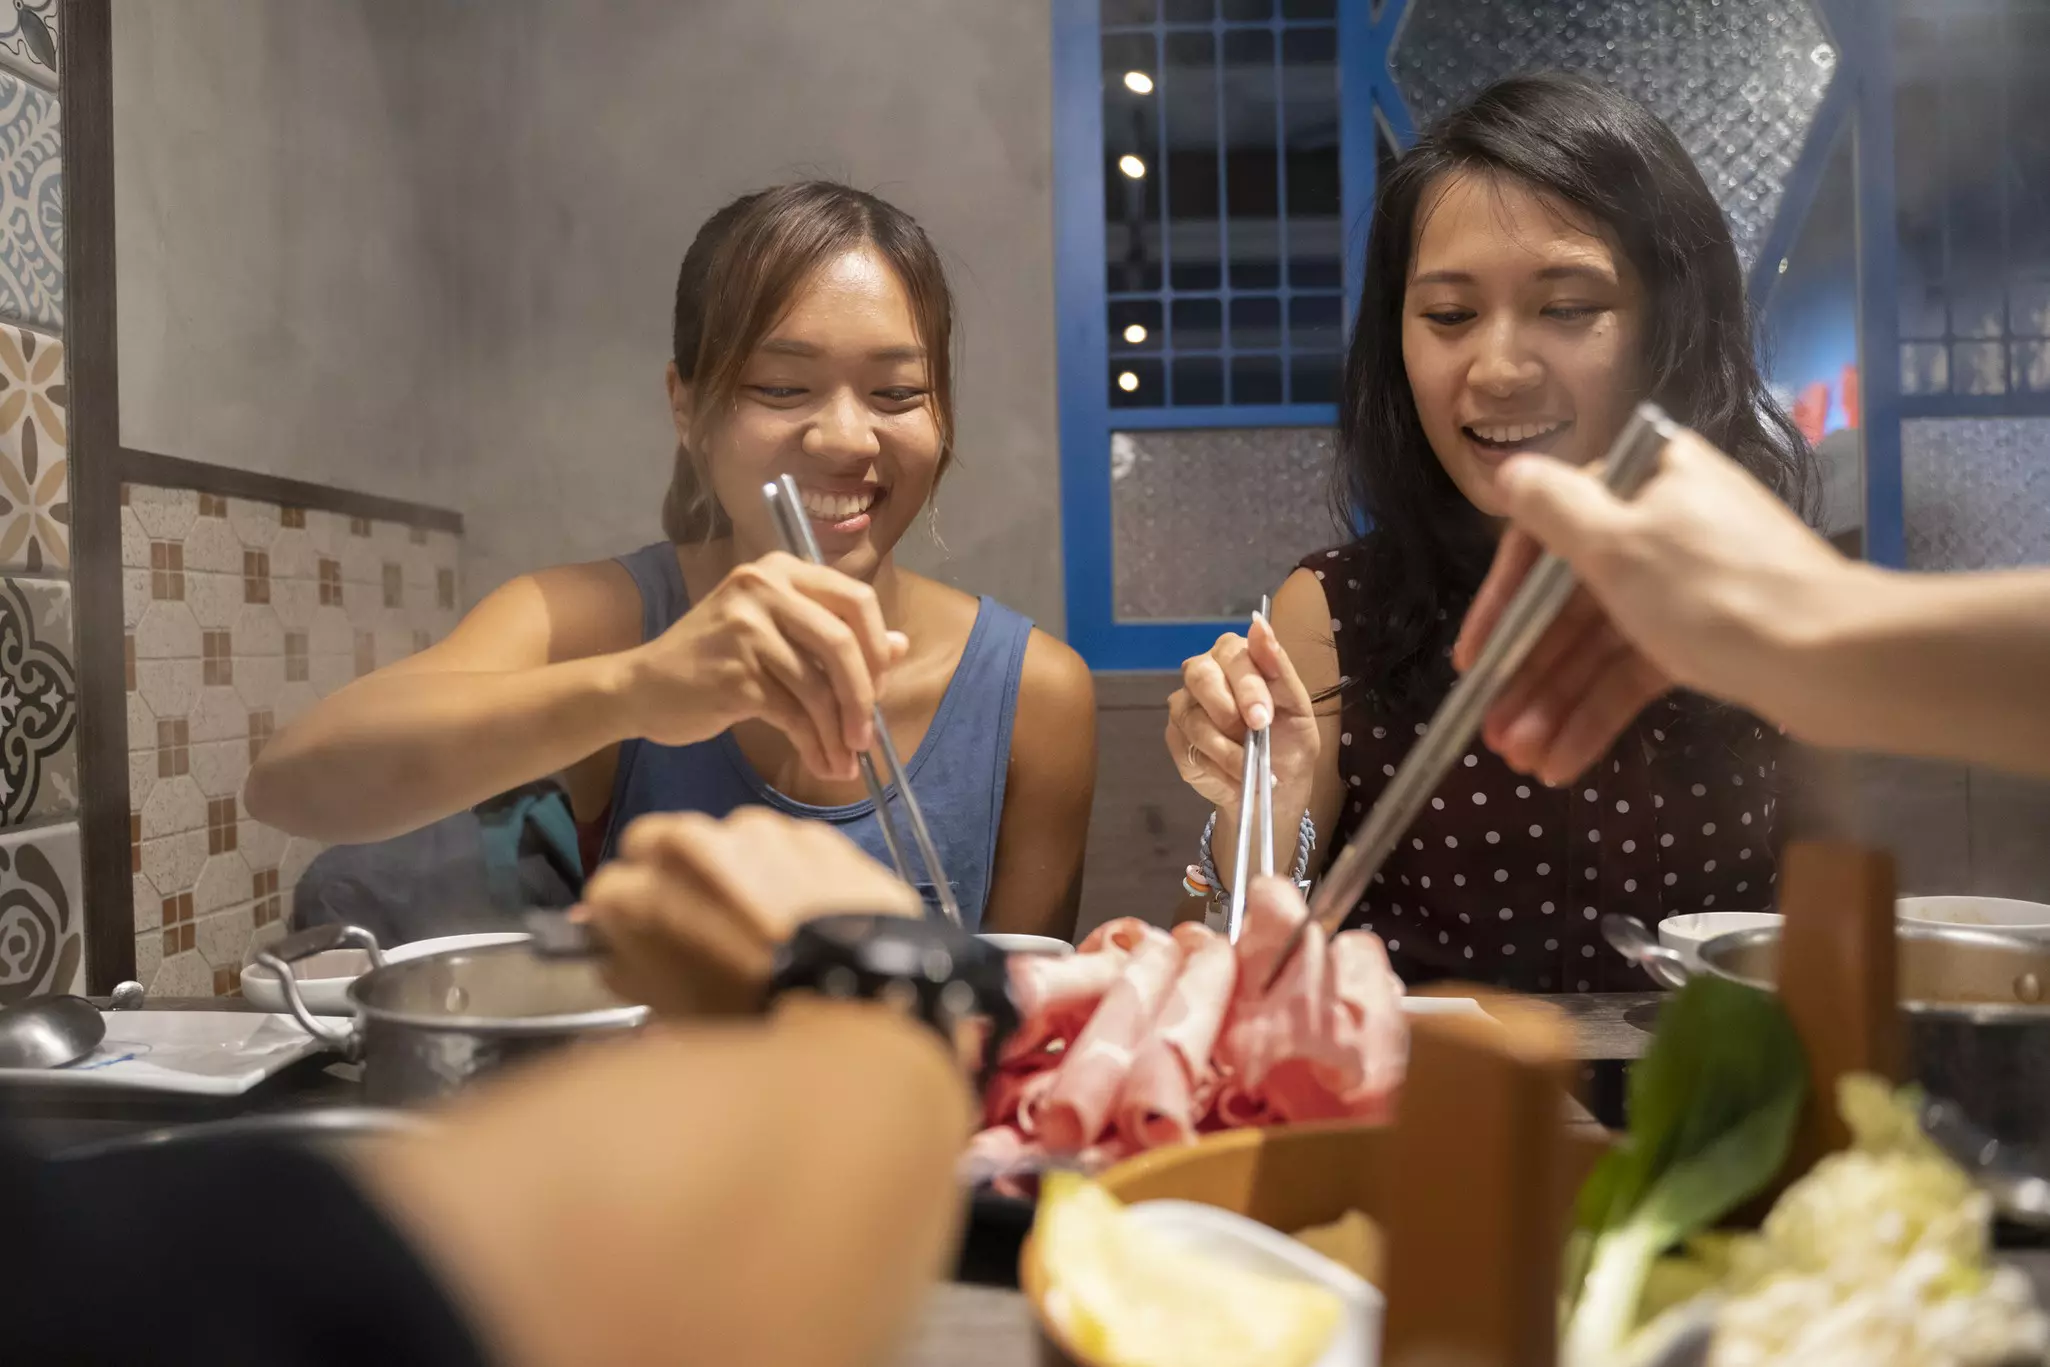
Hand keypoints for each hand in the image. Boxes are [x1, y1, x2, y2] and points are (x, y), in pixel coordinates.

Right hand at [579, 807, 921, 1015]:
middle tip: (701, 917)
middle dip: (670, 872)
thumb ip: (629, 969)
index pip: (608, 889)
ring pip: (726, 839)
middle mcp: (687, 846)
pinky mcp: (808, 830)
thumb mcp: (671, 1012)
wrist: (854, 999)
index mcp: (638, 893)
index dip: (627, 916)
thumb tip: (613, 953)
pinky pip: (786, 845)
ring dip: (735, 867)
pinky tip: (809, 910)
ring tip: (767, 919)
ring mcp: (753, 831)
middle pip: (657, 844)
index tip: (647, 934)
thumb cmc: (754, 1017)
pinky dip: (790, 869)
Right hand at [622, 552, 908, 779]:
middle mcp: (763, 587)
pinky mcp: (735, 673)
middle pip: (843, 642)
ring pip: (819, 686)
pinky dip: (814, 745)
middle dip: (864, 697)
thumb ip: (834, 637)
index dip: (878, 648)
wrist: (642, 688)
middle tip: (866, 736)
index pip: (856, 599)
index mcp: (781, 570)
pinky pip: (794, 714)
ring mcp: (746, 628)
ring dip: (838, 733)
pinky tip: (820, 763)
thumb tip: (902, 645)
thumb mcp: (777, 638)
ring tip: (844, 762)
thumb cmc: (715, 662)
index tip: (880, 688)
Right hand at [1166, 613, 1319, 812]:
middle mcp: (1205, 672)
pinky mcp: (1174, 736)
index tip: (1263, 717)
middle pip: (1200, 676)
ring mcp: (1185, 705)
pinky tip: (1235, 775)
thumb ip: (1278, 666)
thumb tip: (1259, 623)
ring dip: (1226, 749)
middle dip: (1229, 711)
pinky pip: (1187, 746)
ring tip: (1252, 768)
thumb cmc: (1289, 741)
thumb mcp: (1297, 706)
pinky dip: (1216, 766)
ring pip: (1193, 718)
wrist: (1276, 788)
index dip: (1247, 685)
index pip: (1232, 654)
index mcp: (1236, 656)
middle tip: (1254, 736)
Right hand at [1453, 428, 1855, 782]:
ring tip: (1521, 761)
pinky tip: (1563, 762)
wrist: (1835, 659)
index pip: (1546, 536)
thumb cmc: (1715, 591)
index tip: (1472, 661)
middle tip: (1491, 732)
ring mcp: (1687, 583)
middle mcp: (1663, 523)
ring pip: (1602, 644)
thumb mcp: (1616, 542)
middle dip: (1528, 673)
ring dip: (1557, 702)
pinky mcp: (1709, 635)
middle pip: (1571, 600)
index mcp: (1644, 480)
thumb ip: (1551, 507)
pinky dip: (1600, 713)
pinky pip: (1637, 671)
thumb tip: (1508, 470)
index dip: (1502, 605)